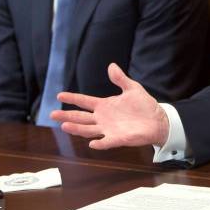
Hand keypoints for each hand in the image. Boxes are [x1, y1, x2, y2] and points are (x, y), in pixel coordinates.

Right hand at [50, 63, 169, 149]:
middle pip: (81, 117)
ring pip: (88, 130)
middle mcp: (103, 118)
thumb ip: (120, 78)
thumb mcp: (132, 88)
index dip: (73, 98)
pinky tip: (92, 144)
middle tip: (52, 114)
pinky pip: (106, 142)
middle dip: (67, 115)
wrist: (158, 119)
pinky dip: (99, 144)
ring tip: (64, 125)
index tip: (59, 95)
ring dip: (77, 129)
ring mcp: (109, 129)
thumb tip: (111, 65)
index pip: (85, 101)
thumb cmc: (144, 105)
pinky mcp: (118, 139)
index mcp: (105, 105)